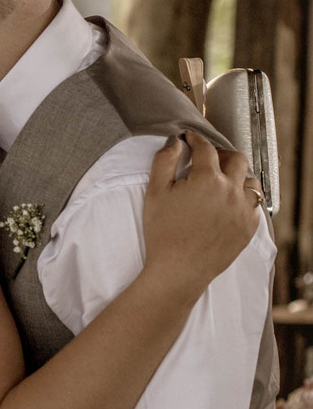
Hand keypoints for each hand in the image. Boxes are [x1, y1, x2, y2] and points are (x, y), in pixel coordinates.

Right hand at [144, 131, 260, 294]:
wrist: (179, 270)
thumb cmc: (163, 232)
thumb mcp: (155, 193)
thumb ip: (164, 161)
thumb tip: (175, 142)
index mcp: (207, 179)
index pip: (205, 149)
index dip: (196, 139)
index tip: (189, 138)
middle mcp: (231, 191)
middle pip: (236, 159)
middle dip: (221, 154)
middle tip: (207, 158)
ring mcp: (244, 210)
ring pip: (250, 181)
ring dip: (237, 175)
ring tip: (222, 181)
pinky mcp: (249, 227)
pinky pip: (255, 204)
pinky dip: (244, 198)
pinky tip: (229, 203)